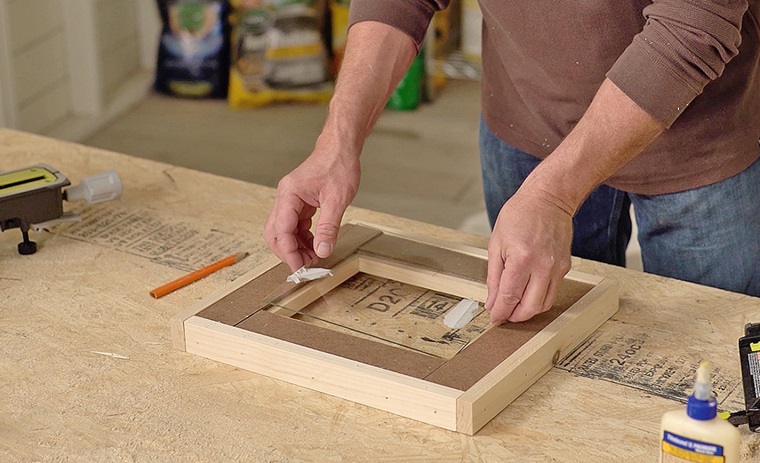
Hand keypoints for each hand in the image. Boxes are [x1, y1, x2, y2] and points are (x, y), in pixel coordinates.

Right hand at [264, 144, 359, 270]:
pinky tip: (315, 245)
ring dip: (296, 247)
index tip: (300, 268)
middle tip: (304, 267)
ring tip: (313, 258)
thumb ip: (328, 227)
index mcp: (289, 194)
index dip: (289, 252)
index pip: (282, 230)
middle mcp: (285, 198)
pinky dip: (303, 238)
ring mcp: (291, 200)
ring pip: (284, 231)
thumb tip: (322, 252)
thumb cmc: (338, 165)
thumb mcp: (337, 199)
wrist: (340, 148)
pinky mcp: (299, 203)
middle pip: (275, 233)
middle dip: (287, 252)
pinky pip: (295, 226)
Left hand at [485, 190, 572, 323]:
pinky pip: (552, 292)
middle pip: (530, 308)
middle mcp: (543, 266)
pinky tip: (526, 293)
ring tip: (514, 307)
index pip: (509, 297)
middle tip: (503, 315)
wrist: (548, 199)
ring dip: (528, 311)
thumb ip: (494, 276)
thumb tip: (492, 301)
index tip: (493, 317)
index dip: (500, 312)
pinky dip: (538, 298)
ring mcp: (557, 268)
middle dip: (514, 317)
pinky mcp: (565, 267)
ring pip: (544, 304)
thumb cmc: (520, 215)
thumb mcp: (496, 243)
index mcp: (522, 258)